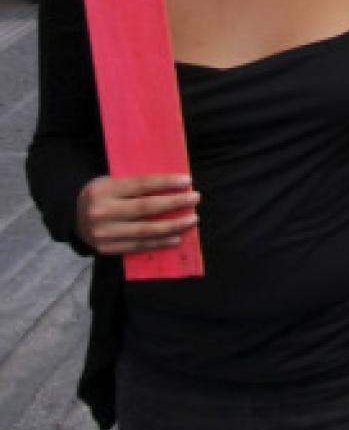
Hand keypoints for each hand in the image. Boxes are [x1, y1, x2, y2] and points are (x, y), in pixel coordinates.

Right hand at [74, 174, 199, 255]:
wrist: (72, 215)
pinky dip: (159, 242)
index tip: (187, 180)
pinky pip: (138, 245)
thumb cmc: (102, 194)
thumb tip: (175, 185)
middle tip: (196, 198)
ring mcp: (103, 233)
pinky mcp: (106, 248)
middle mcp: (102, 212)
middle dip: (174, 203)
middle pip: (146, 208)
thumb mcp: (112, 181)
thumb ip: (137, 185)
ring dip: (173, 226)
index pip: (141, 185)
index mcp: (104, 190)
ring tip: (192, 220)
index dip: (165, 183)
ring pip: (145, 230)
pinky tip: (176, 238)